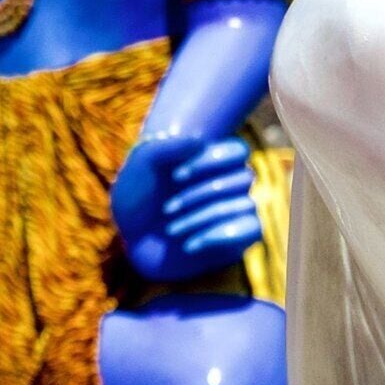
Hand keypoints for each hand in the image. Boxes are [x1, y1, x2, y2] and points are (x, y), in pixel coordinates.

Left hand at [110, 133, 262, 285]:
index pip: (238, 150)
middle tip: (167, 209)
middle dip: (201, 194)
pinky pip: (252, 230)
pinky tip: (190, 244)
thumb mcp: (142, 165)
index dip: (213, 160)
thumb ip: (166, 147)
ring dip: (203, 218)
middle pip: (243, 177)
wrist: (132, 240)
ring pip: (245, 204)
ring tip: (171, 230)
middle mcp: (227, 182)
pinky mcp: (236, 239)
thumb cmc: (136, 198)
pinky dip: (220, 236)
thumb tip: (198, 140)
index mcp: (210, 158)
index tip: (176, 176)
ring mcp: (234, 210)